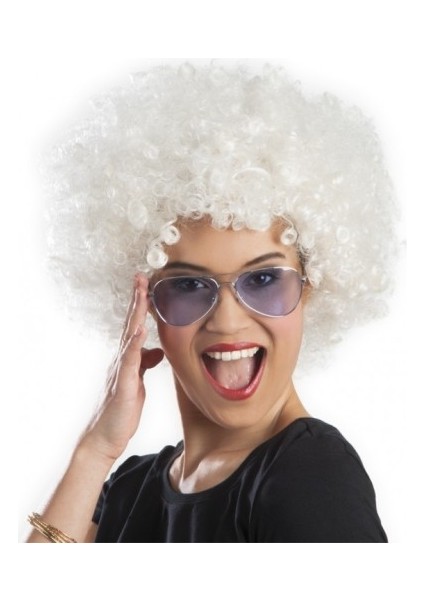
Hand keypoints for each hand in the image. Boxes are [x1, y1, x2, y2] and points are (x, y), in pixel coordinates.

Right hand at [81, 274, 163, 459]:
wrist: (106, 436)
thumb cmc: (122, 410)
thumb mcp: (138, 382)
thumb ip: (144, 364)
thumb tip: (156, 351)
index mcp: (127, 358)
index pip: (134, 326)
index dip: (141, 305)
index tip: (147, 284)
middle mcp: (121, 359)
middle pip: (130, 323)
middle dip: (137, 299)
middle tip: (141, 276)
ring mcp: (120, 370)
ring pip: (128, 336)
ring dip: (135, 314)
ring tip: (141, 293)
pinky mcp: (122, 384)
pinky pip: (129, 361)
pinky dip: (134, 345)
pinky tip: (139, 331)